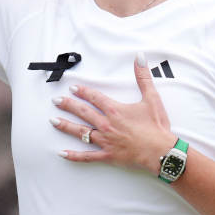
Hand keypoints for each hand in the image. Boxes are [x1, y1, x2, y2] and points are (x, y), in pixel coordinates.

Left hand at [51, 54, 176, 174]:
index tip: (73, 88)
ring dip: (66, 126)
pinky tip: (62, 153)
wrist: (161, 151)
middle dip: (68, 105)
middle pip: (83, 112)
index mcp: (115, 110)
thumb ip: (143, 77)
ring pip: (80, 132)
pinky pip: (87, 156)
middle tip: (56, 101)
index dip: (83, 91)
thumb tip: (139, 58)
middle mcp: (106, 124)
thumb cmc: (156, 127)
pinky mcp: (107, 155)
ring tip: (53, 121)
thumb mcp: (151, 98)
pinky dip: (74, 155)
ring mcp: (105, 141)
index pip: (94, 97)